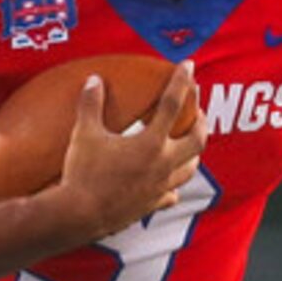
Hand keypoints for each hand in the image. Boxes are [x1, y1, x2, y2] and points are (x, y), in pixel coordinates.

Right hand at [56, 60, 204, 235]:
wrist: (80, 215)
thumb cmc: (83, 173)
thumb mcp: (84, 134)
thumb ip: (91, 105)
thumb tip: (93, 81)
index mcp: (150, 143)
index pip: (172, 104)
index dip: (181, 82)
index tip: (189, 66)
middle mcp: (163, 164)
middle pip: (197, 139)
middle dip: (201, 122)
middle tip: (199, 112)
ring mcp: (161, 186)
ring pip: (190, 169)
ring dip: (194, 154)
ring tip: (190, 144)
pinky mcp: (153, 204)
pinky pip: (172, 194)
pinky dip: (174, 187)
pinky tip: (170, 186)